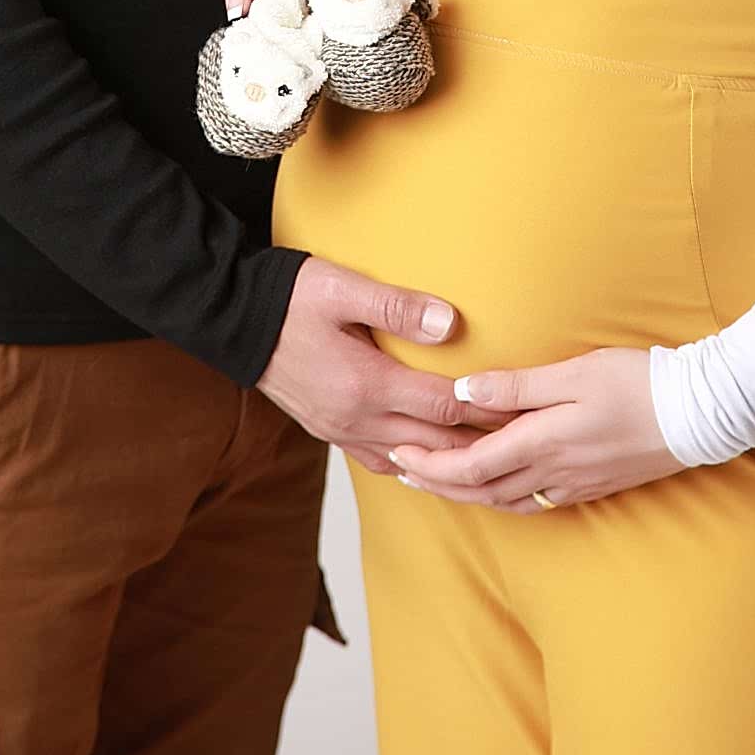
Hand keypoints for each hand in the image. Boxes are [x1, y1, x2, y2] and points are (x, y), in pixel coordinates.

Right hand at [256, 257, 517, 476]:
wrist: (231, 319)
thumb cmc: (289, 297)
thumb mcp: (343, 289)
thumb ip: (398, 307)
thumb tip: (450, 325)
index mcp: (366, 385)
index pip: (444, 408)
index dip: (488, 410)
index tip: (523, 409)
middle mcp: (356, 418)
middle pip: (434, 444)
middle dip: (480, 445)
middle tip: (522, 443)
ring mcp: (340, 430)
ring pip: (408, 461)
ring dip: (448, 463)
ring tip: (486, 460)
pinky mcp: (328, 430)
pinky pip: (379, 461)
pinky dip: (411, 465)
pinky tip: (427, 460)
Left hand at [385, 346, 684, 510]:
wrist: (701, 412)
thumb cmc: (639, 382)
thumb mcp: (575, 373)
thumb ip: (517, 388)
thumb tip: (464, 394)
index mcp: (545, 443)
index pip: (471, 465)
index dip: (431, 463)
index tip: (399, 452)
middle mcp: (555, 473)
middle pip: (481, 491)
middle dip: (437, 483)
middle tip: (402, 471)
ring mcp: (575, 484)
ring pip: (505, 501)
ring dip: (466, 493)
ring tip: (438, 480)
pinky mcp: (592, 486)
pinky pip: (533, 502)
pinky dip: (501, 496)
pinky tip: (496, 486)